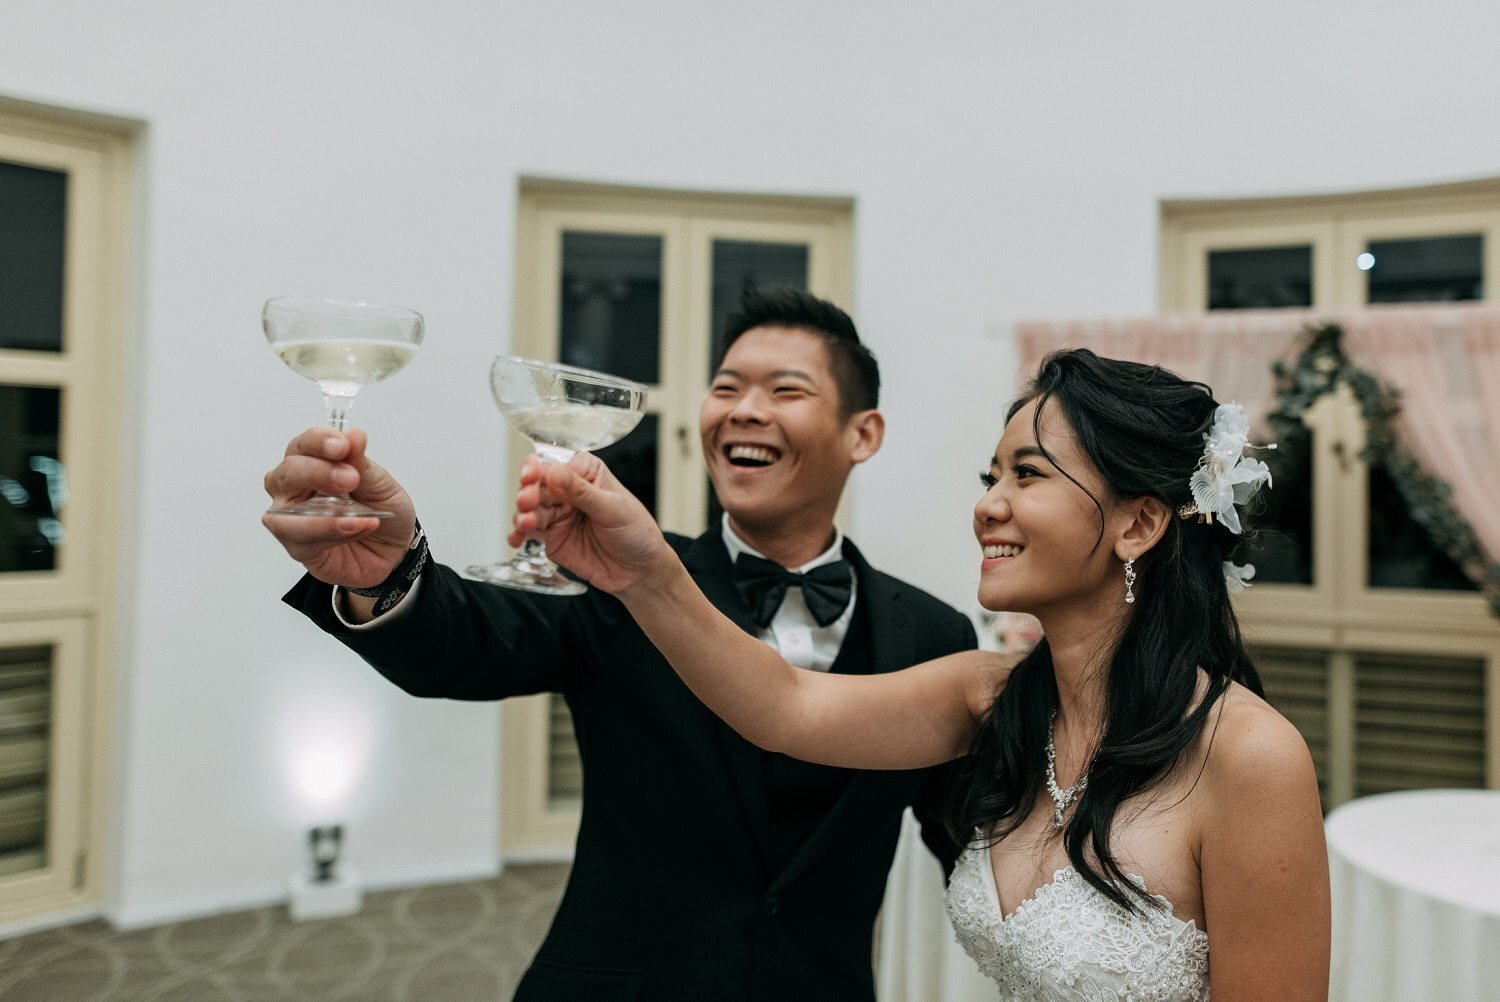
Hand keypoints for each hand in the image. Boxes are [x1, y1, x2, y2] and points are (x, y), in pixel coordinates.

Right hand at [262, 427, 416, 588]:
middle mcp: (295, 489)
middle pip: (286, 474)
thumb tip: (353, 436)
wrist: (395, 548)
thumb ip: (361, 463)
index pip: (303, 445)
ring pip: (283, 515)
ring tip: (358, 515)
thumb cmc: (381, 510)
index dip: (318, 442)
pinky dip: (332, 534)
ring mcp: (293, 520)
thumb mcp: (381, 483)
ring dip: (322, 514)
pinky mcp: (299, 548)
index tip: (342, 446)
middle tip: (349, 479)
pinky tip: (357, 527)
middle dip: (315, 473)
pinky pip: (303, 541)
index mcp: (313, 462)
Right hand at [510, 453, 675, 594]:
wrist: (639, 571)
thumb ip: (583, 493)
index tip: (534, 476)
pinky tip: (516, 539)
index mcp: (587, 473)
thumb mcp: (614, 509)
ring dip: (522, 514)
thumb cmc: (637, 533)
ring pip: (530, 508)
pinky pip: (528, 532)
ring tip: (525, 523)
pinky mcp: (551, 537)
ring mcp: (558, 514)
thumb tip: (556, 473)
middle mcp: (568, 490)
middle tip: (527, 501)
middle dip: (528, 492)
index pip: (558, 465)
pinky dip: (518, 534)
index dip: (542, 469)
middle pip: (538, 485)